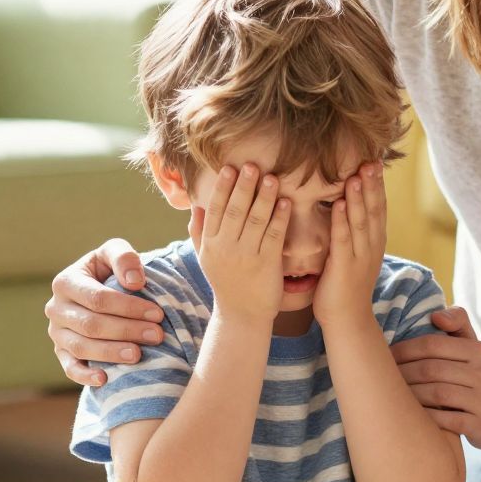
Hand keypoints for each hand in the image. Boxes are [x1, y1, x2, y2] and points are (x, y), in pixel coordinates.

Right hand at [46, 239, 165, 386]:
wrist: (99, 293)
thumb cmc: (110, 271)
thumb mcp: (114, 254)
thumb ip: (124, 258)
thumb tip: (134, 282)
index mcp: (66, 282)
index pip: (98, 298)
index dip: (128, 307)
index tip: (157, 314)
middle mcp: (56, 309)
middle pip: (91, 324)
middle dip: (126, 330)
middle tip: (157, 335)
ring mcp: (57, 333)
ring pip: (81, 347)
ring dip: (111, 353)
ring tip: (138, 355)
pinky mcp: (62, 353)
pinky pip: (70, 368)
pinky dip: (85, 376)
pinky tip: (105, 379)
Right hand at [190, 163, 288, 324]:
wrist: (242, 315)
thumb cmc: (225, 282)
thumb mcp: (205, 258)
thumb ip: (198, 232)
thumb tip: (195, 206)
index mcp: (211, 243)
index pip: (215, 209)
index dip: (222, 188)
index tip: (228, 168)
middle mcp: (227, 248)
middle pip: (235, 211)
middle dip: (244, 187)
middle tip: (252, 165)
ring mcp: (247, 256)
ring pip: (256, 220)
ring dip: (265, 197)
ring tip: (272, 177)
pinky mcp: (267, 264)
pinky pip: (274, 236)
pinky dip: (280, 218)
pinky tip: (286, 202)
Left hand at [311, 163, 386, 329]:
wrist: (348, 321)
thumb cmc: (346, 287)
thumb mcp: (356, 255)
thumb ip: (354, 233)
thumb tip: (347, 208)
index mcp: (376, 242)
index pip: (379, 207)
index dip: (378, 185)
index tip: (375, 161)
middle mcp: (372, 247)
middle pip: (375, 210)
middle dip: (373, 185)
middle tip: (372, 160)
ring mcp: (360, 257)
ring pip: (361, 222)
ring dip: (358, 198)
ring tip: (356, 175)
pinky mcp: (344, 267)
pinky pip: (343, 239)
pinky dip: (340, 220)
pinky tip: (336, 203)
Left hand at [392, 306, 480, 448]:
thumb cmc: (476, 375)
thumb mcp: (472, 347)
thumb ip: (457, 322)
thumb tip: (436, 315)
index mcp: (479, 351)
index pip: (433, 344)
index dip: (405, 349)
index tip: (385, 356)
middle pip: (432, 370)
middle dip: (402, 373)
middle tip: (380, 378)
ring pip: (437, 395)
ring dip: (410, 395)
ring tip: (391, 396)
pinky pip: (446, 421)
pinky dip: (425, 417)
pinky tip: (410, 416)